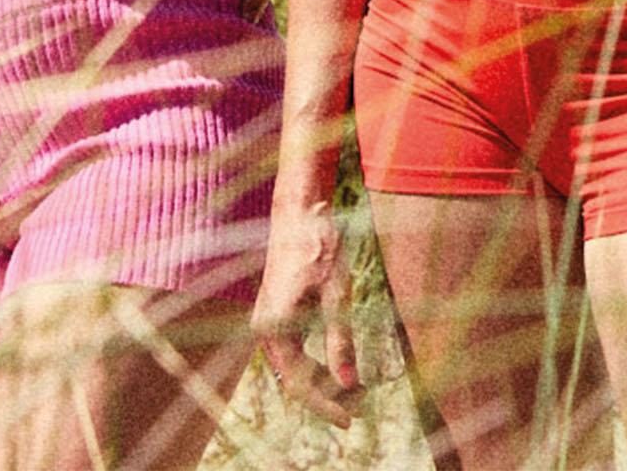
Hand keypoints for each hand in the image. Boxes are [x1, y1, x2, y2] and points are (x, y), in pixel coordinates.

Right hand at [253, 199, 362, 426]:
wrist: (300, 206)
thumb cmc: (318, 243)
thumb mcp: (336, 292)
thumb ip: (340, 340)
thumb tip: (348, 383)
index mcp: (275, 327)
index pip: (300, 384)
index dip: (326, 405)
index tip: (351, 420)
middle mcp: (264, 328)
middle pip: (294, 379)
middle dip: (326, 395)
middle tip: (362, 402)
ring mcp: (267, 320)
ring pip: (293, 366)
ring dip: (321, 379)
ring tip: (355, 388)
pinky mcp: (275, 312)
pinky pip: (292, 350)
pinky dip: (314, 361)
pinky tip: (336, 365)